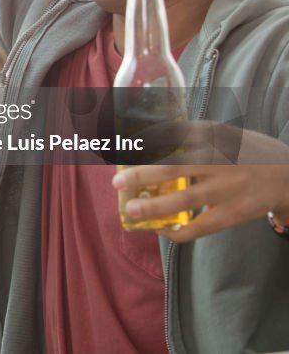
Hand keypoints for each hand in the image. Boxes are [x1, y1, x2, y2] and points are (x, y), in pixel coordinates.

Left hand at [113, 125, 288, 241]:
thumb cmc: (247, 153)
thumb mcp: (224, 134)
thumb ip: (192, 136)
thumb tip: (146, 141)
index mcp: (215, 135)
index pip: (174, 133)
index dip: (146, 140)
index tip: (121, 146)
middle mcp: (221, 160)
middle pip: (175, 167)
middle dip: (142, 175)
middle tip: (118, 182)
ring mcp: (229, 188)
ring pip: (186, 200)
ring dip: (155, 207)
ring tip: (131, 211)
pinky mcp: (235, 212)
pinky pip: (202, 226)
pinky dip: (179, 232)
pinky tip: (160, 230)